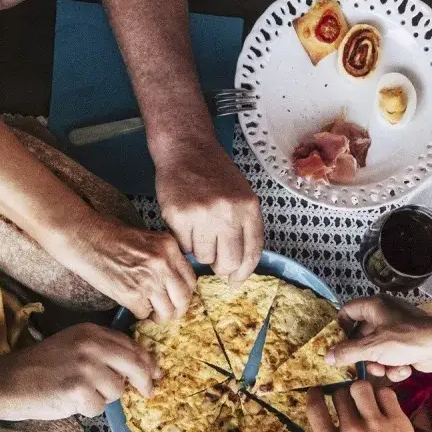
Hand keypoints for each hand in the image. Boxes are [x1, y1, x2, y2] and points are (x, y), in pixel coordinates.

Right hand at [0, 322, 156, 418]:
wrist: (7, 380)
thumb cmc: (39, 368)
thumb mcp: (72, 347)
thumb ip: (102, 352)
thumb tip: (138, 368)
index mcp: (91, 332)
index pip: (131, 345)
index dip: (146, 361)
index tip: (155, 373)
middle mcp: (92, 345)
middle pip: (135, 365)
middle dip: (144, 381)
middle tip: (148, 392)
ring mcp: (87, 366)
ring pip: (117, 390)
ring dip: (103, 398)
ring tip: (78, 393)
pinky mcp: (79, 389)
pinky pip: (99, 407)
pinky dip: (87, 410)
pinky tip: (69, 401)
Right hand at [66, 216, 195, 322]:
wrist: (84, 237)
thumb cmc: (111, 236)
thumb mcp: (148, 239)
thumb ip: (165, 257)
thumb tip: (176, 283)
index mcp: (169, 247)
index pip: (191, 280)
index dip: (185, 294)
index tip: (177, 298)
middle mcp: (163, 263)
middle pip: (184, 299)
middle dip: (177, 310)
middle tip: (167, 312)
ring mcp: (148, 279)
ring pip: (167, 311)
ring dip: (159, 317)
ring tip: (151, 313)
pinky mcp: (131, 294)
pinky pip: (144, 314)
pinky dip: (140, 314)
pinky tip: (133, 305)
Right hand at [156, 139, 263, 285]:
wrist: (187, 149)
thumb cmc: (214, 174)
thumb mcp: (241, 196)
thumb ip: (244, 227)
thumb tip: (239, 268)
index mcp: (249, 208)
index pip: (252, 253)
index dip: (243, 273)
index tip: (235, 282)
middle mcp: (229, 212)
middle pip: (228, 262)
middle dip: (220, 267)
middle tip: (213, 258)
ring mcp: (204, 214)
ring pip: (204, 257)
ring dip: (200, 250)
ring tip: (197, 228)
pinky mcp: (180, 216)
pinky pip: (184, 246)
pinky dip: (183, 240)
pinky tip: (185, 222)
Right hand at [307, 382, 431, 431]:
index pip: (315, 409)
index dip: (314, 395)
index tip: (316, 392)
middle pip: (339, 394)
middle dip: (341, 395)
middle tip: (348, 402)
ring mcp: (374, 424)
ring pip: (360, 387)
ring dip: (360, 391)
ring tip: (365, 399)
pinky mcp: (396, 420)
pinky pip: (385, 393)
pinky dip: (382, 396)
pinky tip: (383, 405)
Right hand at [325, 297, 431, 380]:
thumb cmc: (406, 339)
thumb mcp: (372, 347)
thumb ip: (347, 352)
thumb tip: (327, 356)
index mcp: (374, 307)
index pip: (347, 311)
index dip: (339, 327)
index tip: (334, 345)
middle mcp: (384, 316)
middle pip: (361, 337)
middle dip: (362, 356)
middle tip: (357, 367)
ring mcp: (396, 331)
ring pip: (376, 351)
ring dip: (379, 365)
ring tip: (386, 369)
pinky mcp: (407, 346)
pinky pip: (392, 358)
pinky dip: (395, 366)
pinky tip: (404, 369)